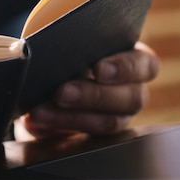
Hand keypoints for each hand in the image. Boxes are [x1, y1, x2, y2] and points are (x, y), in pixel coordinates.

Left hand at [19, 42, 159, 138]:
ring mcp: (118, 116)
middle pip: (128, 99)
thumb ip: (73, 44)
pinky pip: (81, 136)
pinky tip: (34, 122)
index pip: (144, 66)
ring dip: (70, 117)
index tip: (98, 69)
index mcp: (138, 62)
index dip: (124, 68)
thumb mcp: (78, 42)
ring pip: (106, 122)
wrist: (57, 72)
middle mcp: (134, 92)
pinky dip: (54, 128)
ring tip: (40, 112)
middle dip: (93, 96)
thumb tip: (47, 53)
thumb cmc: (75, 49)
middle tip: (62, 92)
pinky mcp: (93, 133)